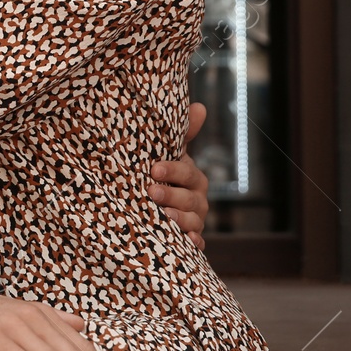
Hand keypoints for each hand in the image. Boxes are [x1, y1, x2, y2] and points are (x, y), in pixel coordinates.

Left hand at [149, 101, 209, 248]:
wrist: (157, 204)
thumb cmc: (163, 175)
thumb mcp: (170, 154)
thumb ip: (182, 134)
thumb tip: (199, 106)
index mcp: (193, 178)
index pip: (187, 173)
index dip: (173, 170)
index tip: (154, 168)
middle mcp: (197, 200)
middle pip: (190, 199)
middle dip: (171, 195)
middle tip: (151, 191)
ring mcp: (195, 221)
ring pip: (193, 222)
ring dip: (179, 220)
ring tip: (163, 217)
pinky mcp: (190, 240)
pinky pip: (196, 244)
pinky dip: (192, 244)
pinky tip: (186, 242)